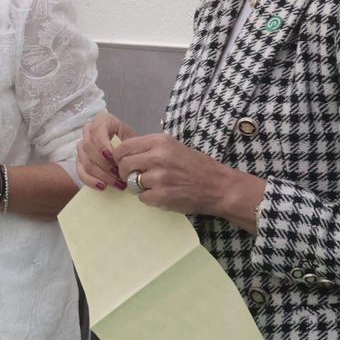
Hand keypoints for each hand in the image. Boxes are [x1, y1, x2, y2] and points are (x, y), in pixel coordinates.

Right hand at [77, 111, 135, 189]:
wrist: (124, 145)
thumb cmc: (129, 140)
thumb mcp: (132, 138)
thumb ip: (128, 146)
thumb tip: (127, 161)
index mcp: (102, 120)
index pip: (97, 132)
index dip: (103, 146)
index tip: (114, 158)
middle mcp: (88, 131)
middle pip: (88, 148)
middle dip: (104, 164)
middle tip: (119, 175)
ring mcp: (82, 146)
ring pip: (85, 161)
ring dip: (101, 174)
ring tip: (116, 183)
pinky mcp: (79, 160)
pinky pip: (80, 171)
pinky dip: (91, 181)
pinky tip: (102, 186)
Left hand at [114, 134, 262, 227]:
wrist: (219, 186)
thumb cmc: (197, 166)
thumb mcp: (174, 147)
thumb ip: (151, 148)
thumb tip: (124, 151)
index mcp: (160, 141)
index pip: (124, 147)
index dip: (120, 157)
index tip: (124, 163)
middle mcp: (158, 156)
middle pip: (124, 165)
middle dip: (125, 173)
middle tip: (135, 177)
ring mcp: (159, 177)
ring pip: (131, 183)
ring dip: (139, 187)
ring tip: (155, 186)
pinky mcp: (162, 195)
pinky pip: (142, 198)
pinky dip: (149, 198)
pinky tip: (162, 195)